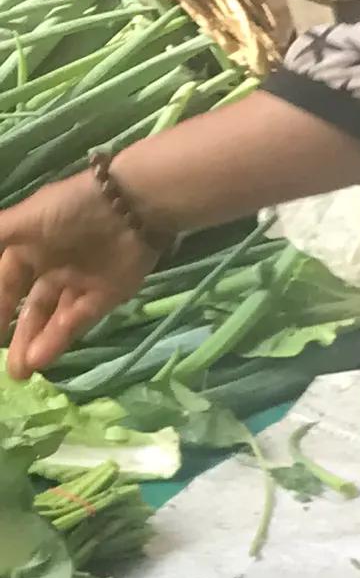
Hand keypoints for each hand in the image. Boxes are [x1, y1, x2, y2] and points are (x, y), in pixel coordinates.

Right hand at [0, 172, 155, 380]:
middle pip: (30, 308)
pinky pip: (78, 320)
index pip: (7, 284)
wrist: (130, 206)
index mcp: (29, 249)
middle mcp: (52, 268)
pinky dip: (60, 338)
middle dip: (18, 335)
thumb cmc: (70, 209)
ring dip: (37, 342)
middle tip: (10, 369)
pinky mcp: (105, 296)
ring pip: (53, 319)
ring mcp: (79, 284)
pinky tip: (42, 357)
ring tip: (22, 370)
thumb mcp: (23, 221)